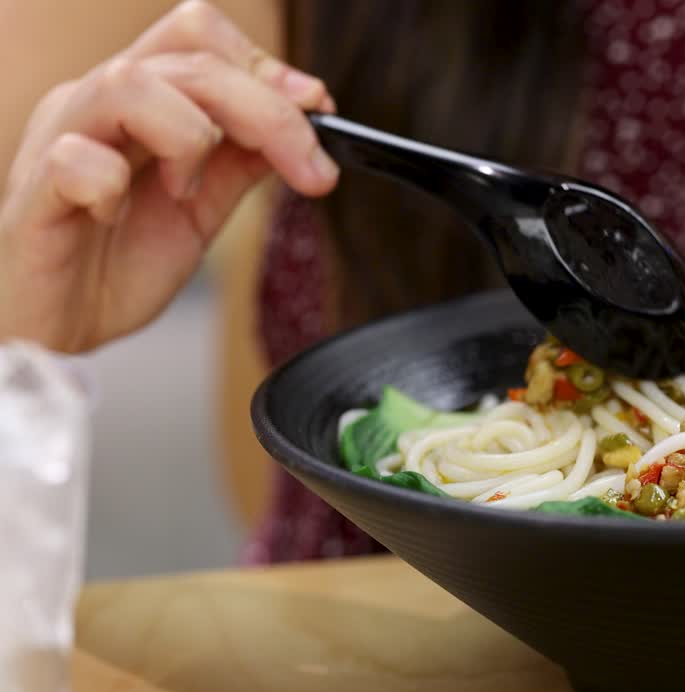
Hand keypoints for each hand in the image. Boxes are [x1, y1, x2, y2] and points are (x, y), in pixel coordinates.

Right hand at [0, 0, 337, 352]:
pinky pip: (74, 159)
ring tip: (187, 191)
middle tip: (306, 166)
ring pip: (129, 84)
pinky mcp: (35, 194)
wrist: (59, 330)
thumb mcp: (202, 208)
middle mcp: (97, 106)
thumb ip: (241, 162)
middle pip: (186, 57)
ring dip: (188, 137)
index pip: (199, 37)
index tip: (319, 107)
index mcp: (139, 102)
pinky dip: (111, 185)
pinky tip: (117, 218)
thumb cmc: (117, 262)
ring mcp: (60, 141)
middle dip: (265, 109)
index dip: (265, 66)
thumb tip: (305, 122)